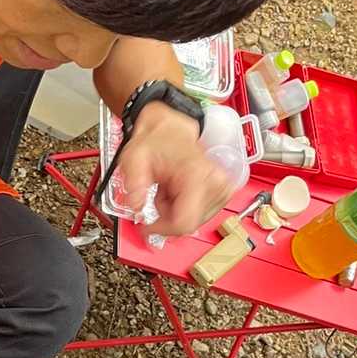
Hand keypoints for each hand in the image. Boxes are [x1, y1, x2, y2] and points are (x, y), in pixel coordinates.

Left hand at [117, 102, 232, 237]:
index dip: (162, 230)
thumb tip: (136, 206)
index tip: (147, 226)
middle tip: (157, 194)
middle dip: (167, 216)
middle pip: (188, 224)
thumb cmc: (157, 140)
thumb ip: (133, 182)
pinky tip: (176, 190)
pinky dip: (183, 206)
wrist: (172, 127)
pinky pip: (199, 214)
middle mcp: (215, 182)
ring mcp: (222, 188)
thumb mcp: (134, 158)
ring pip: (193, 221)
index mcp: (197, 175)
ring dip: (174, 211)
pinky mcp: (222, 192)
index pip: (185, 223)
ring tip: (167, 188)